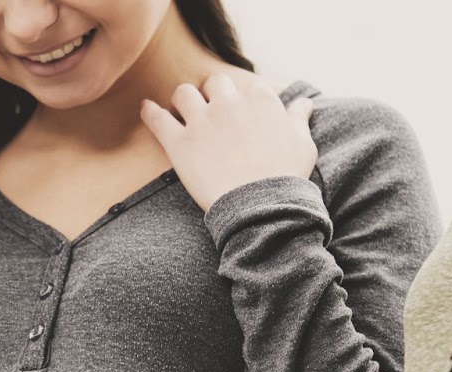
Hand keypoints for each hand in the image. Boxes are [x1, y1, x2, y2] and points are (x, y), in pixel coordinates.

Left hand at [140, 72, 317, 211]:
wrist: (261, 207)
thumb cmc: (286, 177)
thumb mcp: (303, 143)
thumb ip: (298, 118)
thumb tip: (305, 103)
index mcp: (259, 98)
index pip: (246, 86)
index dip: (242, 99)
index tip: (241, 113)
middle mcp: (229, 102)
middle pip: (214, 83)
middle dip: (212, 94)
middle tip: (211, 111)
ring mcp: (202, 121)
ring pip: (184, 93)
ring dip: (184, 100)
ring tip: (183, 112)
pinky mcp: (180, 143)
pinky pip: (157, 118)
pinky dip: (150, 112)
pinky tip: (146, 107)